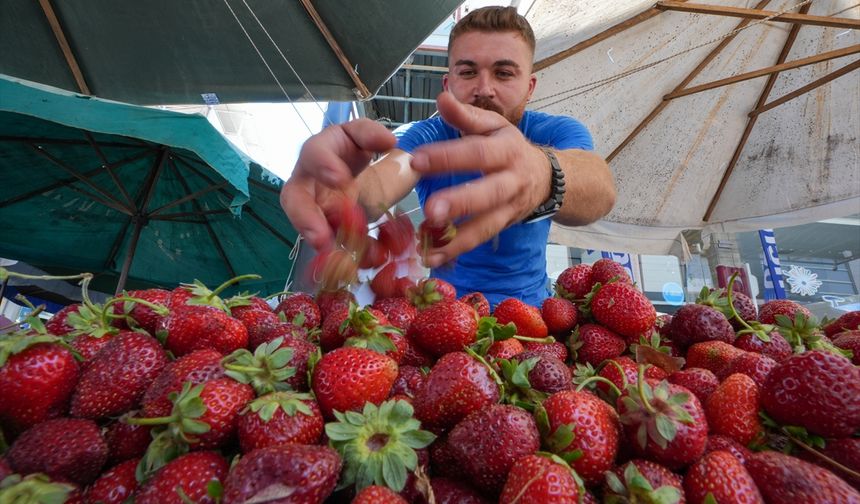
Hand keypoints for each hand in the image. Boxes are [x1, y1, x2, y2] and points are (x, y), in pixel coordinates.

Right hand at [280, 119, 395, 250]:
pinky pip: (328, 245)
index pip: (314, 153)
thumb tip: (388, 141)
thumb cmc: (354, 152)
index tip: (340, 179)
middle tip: (320, 238)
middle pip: (294, 199)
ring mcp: (313, 209)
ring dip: (322, 246)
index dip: (323, 165)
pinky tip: (357, 265)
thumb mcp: (364, 137)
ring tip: (338, 260)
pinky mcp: (324, 230)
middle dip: (305, 219)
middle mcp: (308, 182)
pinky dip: (341, 256)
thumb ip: (371, 134)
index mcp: (319, 152)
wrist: (361, 174)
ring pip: (308, 228)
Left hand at [410, 92, 550, 267]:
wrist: (549, 177)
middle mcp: (512, 181)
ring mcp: (511, 207)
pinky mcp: (504, 226)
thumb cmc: (509, 148)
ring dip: (457, 239)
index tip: (416, 160)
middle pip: (487, 193)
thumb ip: (466, 116)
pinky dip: (457, 250)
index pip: (477, 152)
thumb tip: (441, 98)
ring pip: (487, 225)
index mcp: (507, 150)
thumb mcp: (494, 126)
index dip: (448, 157)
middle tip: (430, 210)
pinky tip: (434, 258)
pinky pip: (482, 240)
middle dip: (459, 203)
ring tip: (428, 247)